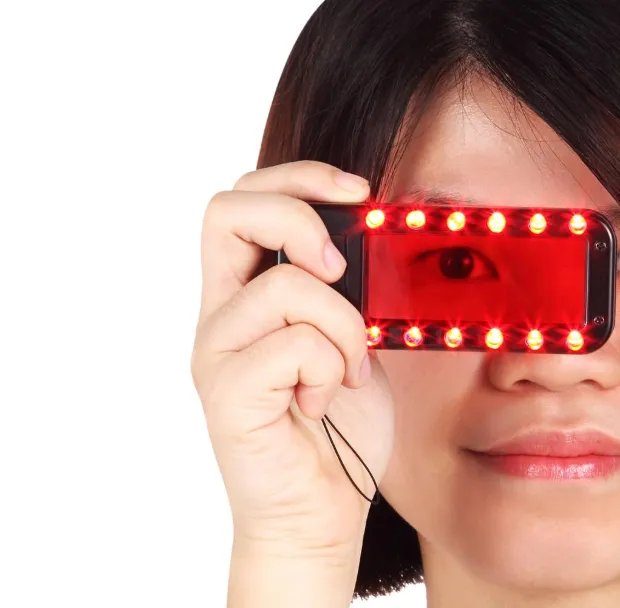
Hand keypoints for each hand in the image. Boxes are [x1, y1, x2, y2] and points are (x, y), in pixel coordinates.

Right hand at [191, 161, 394, 559]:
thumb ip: (341, 293)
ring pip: (285, 288)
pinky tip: (323, 401)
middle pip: (227, 211)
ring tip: (347, 370)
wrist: (318, 511)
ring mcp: (216, 352)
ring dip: (342, 326)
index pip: (243, 202)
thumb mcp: (348, 340)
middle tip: (339, 268)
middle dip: (299, 219)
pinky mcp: (226, 393)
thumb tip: (361, 243)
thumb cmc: (335, 427)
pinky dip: (331, 369)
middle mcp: (218, 314)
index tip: (357, 194)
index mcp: (244, 294)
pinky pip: (294, 346)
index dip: (298, 179)